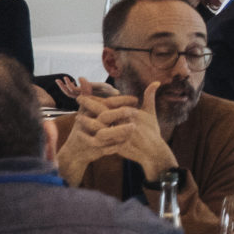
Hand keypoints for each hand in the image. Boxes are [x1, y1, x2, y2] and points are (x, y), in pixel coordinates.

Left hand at [59, 85, 176, 182]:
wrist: (153, 152)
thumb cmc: (151, 132)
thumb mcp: (151, 114)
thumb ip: (150, 97)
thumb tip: (156, 82)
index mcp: (133, 112)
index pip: (112, 101)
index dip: (98, 97)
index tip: (88, 93)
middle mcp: (127, 122)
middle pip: (103, 112)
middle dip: (89, 104)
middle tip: (78, 99)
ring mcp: (122, 135)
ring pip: (100, 127)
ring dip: (86, 122)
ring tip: (77, 118)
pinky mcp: (117, 146)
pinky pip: (100, 141)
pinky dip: (88, 138)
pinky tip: (80, 133)